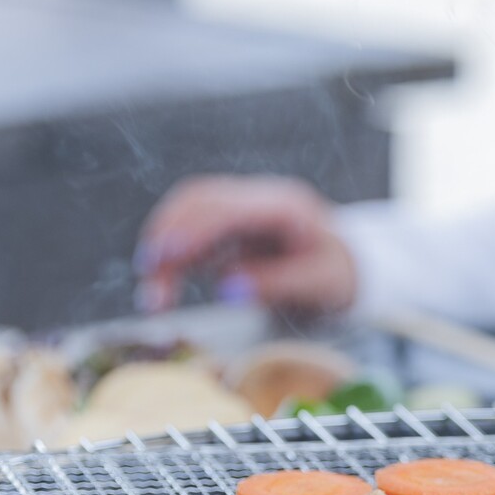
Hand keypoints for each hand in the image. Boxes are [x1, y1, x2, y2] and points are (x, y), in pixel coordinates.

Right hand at [134, 175, 356, 315]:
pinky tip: (164, 286)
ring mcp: (241, 206)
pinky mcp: (227, 222)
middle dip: (167, 239)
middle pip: (198, 202)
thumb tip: (227, 289)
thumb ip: (274, 285)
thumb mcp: (317, 285)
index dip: (192, 229)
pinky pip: (190, 230)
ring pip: (186, 212)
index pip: (228, 209)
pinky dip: (172, 256)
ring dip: (163, 249)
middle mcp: (258, 197)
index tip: (165, 257)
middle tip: (149, 285)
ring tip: (154, 297)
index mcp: (285, 206)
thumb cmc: (335, 274)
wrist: (345, 264)